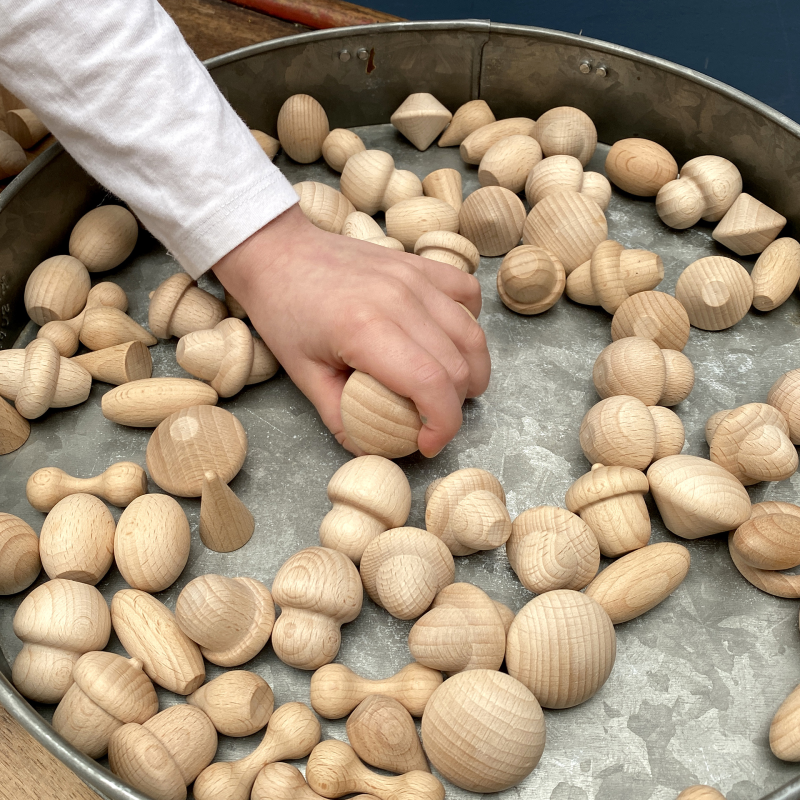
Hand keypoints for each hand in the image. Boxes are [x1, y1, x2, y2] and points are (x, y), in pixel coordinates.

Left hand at [212, 205, 490, 456]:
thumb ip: (340, 416)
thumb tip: (370, 448)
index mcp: (366, 329)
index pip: (432, 385)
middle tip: (431, 422)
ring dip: (470, 372)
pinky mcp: (420, 265)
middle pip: (459, 366)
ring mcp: (414, 277)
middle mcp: (400, 299)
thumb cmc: (284, 311)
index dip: (443, 425)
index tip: (428, 444)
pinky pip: (468, 295)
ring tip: (448, 392)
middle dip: (454, 407)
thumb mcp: (303, 374)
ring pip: (473, 335)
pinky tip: (449, 342)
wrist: (278, 252)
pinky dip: (469, 325)